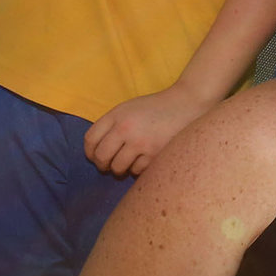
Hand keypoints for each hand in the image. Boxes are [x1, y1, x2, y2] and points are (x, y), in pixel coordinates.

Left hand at [84, 85, 217, 176]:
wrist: (186, 105)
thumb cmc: (155, 108)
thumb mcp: (128, 109)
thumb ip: (111, 124)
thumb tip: (96, 151)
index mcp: (116, 115)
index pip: (90, 139)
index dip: (90, 152)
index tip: (95, 157)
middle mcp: (125, 128)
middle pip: (101, 157)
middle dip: (102, 165)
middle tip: (108, 166)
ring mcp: (140, 143)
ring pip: (118, 167)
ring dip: (120, 169)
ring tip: (128, 162)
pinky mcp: (155, 155)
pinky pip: (137, 171)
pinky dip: (138, 169)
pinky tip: (145, 159)